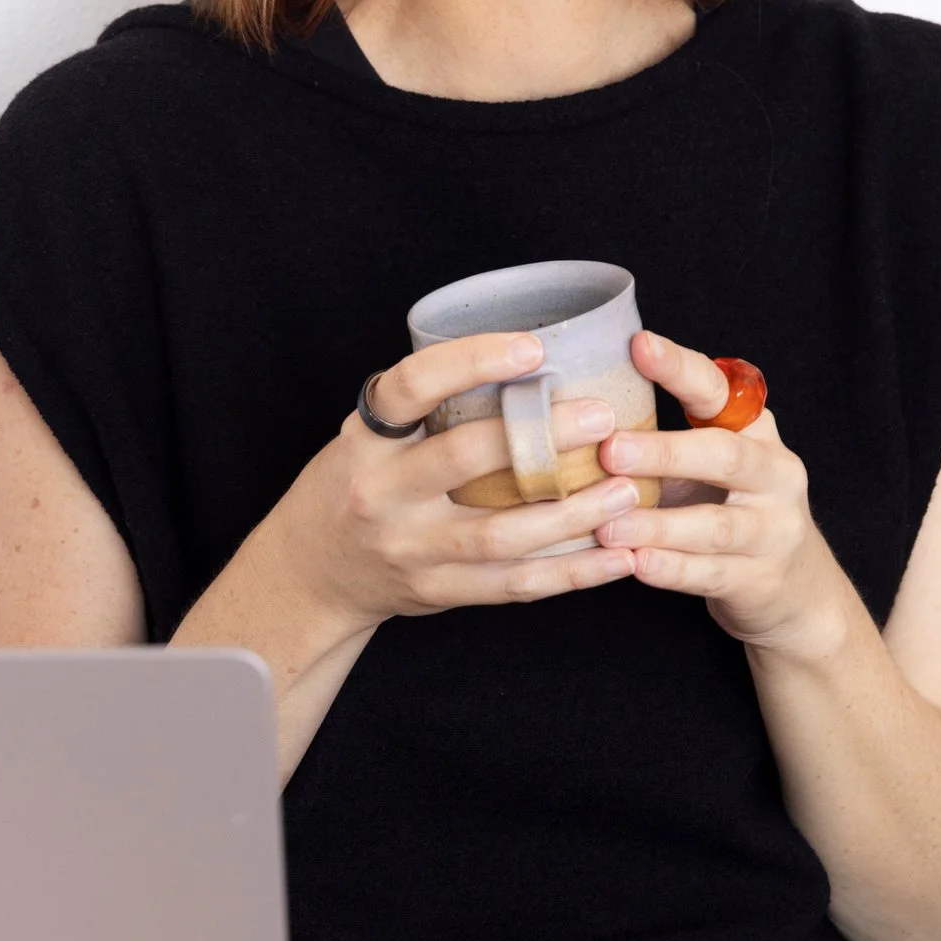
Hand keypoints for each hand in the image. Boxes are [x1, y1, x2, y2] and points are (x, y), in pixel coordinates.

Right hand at [269, 331, 645, 635]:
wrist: (312, 573)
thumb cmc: (355, 485)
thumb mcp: (368, 437)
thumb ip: (426, 411)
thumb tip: (525, 364)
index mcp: (367, 441)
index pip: (411, 387)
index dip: (471, 361)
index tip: (533, 348)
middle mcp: (381, 493)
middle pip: (464, 459)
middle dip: (542, 437)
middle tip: (603, 419)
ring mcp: (409, 549)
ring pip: (500, 534)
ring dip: (572, 514)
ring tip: (628, 491)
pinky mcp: (436, 592)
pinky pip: (512, 585)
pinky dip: (571, 574)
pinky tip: (615, 558)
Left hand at [594, 331, 845, 660]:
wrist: (795, 588)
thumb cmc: (728, 509)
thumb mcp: (706, 466)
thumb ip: (658, 440)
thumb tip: (572, 416)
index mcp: (754, 431)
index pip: (719, 390)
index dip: (679, 368)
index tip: (638, 344)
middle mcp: (774, 473)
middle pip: (724, 455)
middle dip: (665, 452)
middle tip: (610, 450)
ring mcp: (773, 529)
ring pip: (714, 525)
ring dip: (657, 524)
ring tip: (607, 524)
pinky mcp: (760, 579)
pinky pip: (710, 574)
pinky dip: (672, 569)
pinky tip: (635, 564)